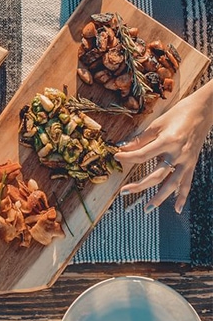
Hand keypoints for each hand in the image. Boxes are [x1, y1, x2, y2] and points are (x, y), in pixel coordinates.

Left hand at [116, 82, 212, 212]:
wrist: (204, 110)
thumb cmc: (179, 113)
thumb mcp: (157, 123)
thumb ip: (140, 139)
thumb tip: (123, 148)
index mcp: (168, 141)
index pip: (143, 155)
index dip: (127, 157)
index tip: (116, 156)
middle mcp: (178, 154)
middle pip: (156, 175)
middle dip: (139, 185)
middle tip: (123, 191)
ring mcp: (187, 161)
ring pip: (172, 184)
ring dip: (160, 198)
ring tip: (147, 209)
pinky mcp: (192, 163)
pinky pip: (187, 183)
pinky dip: (182, 196)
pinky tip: (176, 209)